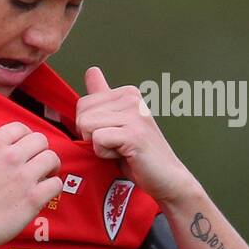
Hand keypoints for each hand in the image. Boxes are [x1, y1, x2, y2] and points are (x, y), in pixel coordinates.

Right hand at [0, 121, 62, 248]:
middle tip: (38, 165)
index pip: (20, 127)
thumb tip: (9, 151)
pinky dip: (53, 188)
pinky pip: (56, 183)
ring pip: (52, 158)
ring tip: (45, 178)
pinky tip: (43, 195)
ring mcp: (23, 176)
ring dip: (51, 168)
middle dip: (41, 152)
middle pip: (41, 140)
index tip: (28, 149)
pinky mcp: (33, 197)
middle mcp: (9, 156)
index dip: (27, 138)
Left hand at [76, 66, 194, 203]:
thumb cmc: (140, 154)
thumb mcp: (119, 121)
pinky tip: (124, 155)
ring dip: (99, 146)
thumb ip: (103, 97)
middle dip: (92, 135)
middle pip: (82, 114)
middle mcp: (131, 98)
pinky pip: (98, 140)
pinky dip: (105, 154)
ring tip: (121, 149)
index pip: (84, 103)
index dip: (91, 126)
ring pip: (87, 126)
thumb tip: (91, 70)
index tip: (114, 134)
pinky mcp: (133, 134)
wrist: (166, 178)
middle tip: (117, 144)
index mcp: (127, 93)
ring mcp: (134, 115)